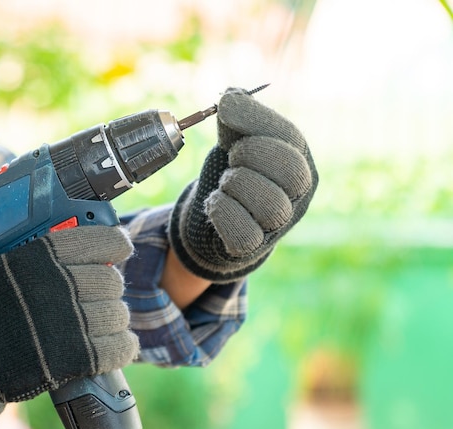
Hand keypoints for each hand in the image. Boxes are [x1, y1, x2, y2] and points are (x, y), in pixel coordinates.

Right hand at [0, 225, 137, 428]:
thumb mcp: (12, 263)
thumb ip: (48, 252)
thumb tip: (91, 248)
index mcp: (45, 256)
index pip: (100, 241)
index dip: (116, 243)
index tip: (121, 247)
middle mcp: (61, 285)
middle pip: (111, 281)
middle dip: (109, 288)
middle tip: (99, 294)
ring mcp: (71, 321)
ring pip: (118, 314)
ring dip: (115, 318)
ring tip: (102, 322)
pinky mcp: (77, 356)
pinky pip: (119, 347)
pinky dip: (123, 346)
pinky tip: (118, 343)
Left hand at [169, 87, 317, 281]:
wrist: (217, 215)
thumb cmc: (234, 170)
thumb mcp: (235, 136)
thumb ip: (235, 113)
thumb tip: (232, 96)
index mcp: (298, 157)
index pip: (290, 137)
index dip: (255, 119)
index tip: (225, 108)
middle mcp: (298, 193)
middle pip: (292, 173)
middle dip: (253, 155)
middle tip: (233, 156)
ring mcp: (279, 223)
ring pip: (270, 206)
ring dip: (237, 185)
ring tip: (225, 183)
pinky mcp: (255, 246)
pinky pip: (244, 234)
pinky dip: (223, 213)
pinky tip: (216, 203)